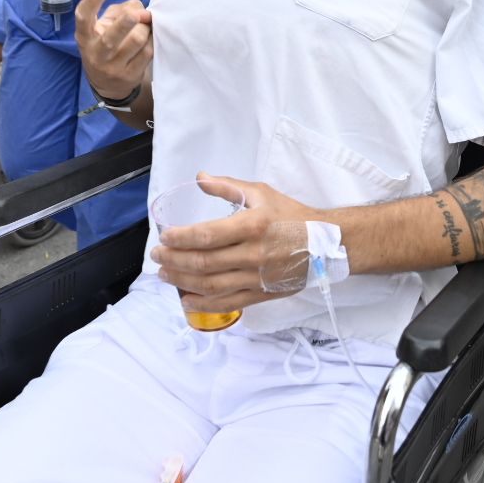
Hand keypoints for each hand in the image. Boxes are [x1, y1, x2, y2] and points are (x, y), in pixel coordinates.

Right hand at [74, 0, 151, 99]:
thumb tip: (140, 9)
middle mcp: (96, 54)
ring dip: (145, 28)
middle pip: (111, 37)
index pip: (84, 18)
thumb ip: (121, 10)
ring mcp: (113, 67)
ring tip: (145, 25)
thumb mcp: (105, 25)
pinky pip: (148, 52)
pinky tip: (150, 37)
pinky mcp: (130, 76)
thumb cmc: (106, 43)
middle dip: (126, 22)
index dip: (92, 1)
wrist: (108, 84)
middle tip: (135, 14)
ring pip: (136, 41)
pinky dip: (152, 40)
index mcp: (85, 37)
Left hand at [150, 173, 318, 313]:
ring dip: (182, 282)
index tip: (164, 237)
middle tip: (157, 256)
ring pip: (211, 285)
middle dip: (173, 260)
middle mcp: (253, 254)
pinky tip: (186, 299)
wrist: (325, 243)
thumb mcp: (261, 193)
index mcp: (252, 225)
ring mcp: (257, 278)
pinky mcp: (261, 294)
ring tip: (165, 275)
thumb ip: (228, 186)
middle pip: (203, 262)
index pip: (206, 235)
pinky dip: (203, 304)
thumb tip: (199, 178)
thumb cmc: (291, 215)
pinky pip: (227, 303)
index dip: (180, 238)